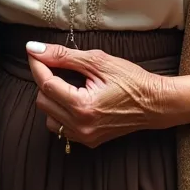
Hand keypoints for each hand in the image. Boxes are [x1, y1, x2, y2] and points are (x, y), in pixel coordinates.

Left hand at [26, 41, 175, 147]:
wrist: (155, 103)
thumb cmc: (132, 79)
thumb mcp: (98, 61)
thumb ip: (64, 56)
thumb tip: (35, 49)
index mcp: (82, 106)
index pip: (46, 83)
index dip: (37, 64)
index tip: (34, 51)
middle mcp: (80, 126)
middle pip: (43, 100)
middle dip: (45, 80)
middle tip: (57, 65)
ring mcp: (84, 137)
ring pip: (48, 117)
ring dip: (52, 98)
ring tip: (68, 84)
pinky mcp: (88, 141)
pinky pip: (61, 127)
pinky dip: (61, 112)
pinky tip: (74, 99)